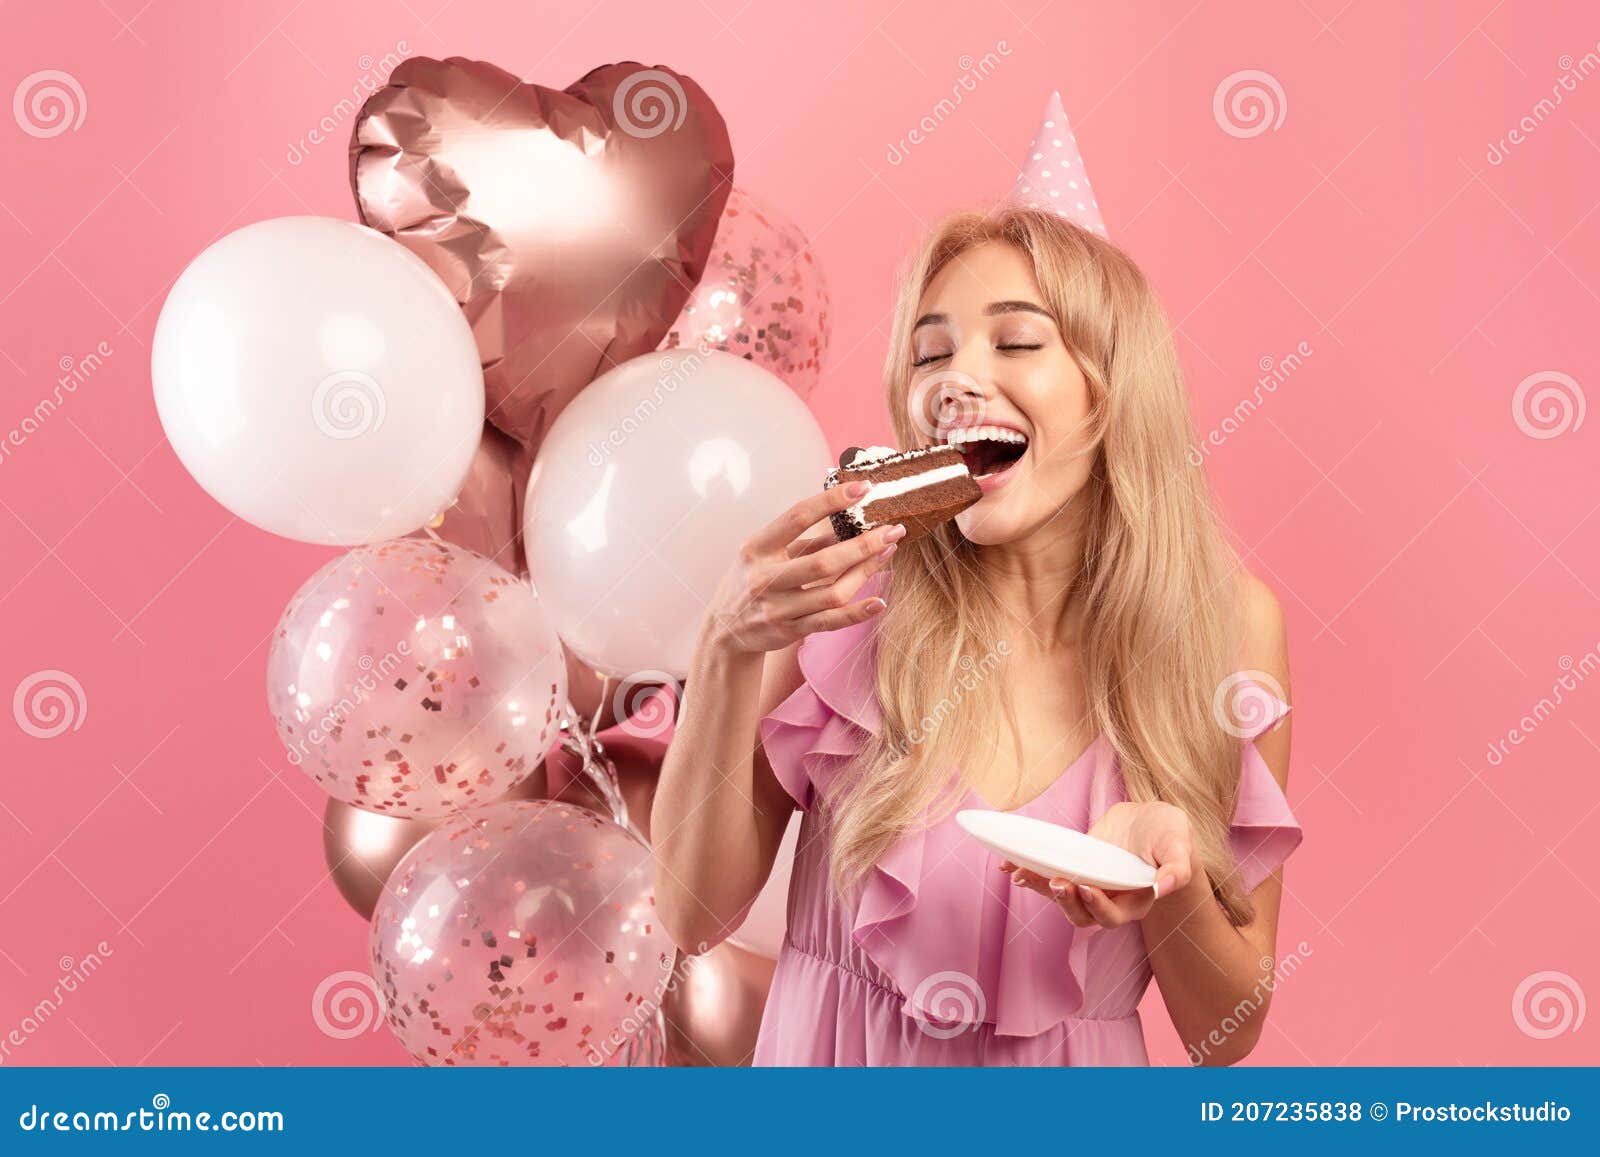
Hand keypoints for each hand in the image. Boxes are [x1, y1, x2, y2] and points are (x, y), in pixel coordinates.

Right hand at [701, 481, 905, 654]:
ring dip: (866, 572)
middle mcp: (764, 578)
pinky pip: (830, 622)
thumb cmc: (752, 581)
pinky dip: (857, 613)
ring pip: (832, 593)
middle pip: (823, 561)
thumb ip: (806, 541)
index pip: (797, 517)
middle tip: (893, 530)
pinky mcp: (789, 631)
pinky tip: (878, 602)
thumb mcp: (768, 554)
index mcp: (756, 548)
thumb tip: (850, 522)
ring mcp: (777, 608)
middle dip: (864, 545)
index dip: (830, 500)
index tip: (863, 488)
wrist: (725, 630)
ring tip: (888, 554)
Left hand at [1000, 802, 1197, 928]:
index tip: (1085, 886)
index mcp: (1134, 901)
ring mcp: (1089, 884)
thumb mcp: (1179, 846)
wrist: (1152, 821)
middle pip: (1081, 915)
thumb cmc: (1170, 835)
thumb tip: (1162, 888)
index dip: (1097, 906)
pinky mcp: (1074, 867)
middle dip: (1064, 901)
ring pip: (1059, 897)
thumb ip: (1176, 869)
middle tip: (1054, 881)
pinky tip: (1008, 862)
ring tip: (1019, 873)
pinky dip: (1030, 870)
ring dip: (1039, 887)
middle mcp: (1108, 899)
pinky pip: (1049, 873)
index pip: (1112, 916)